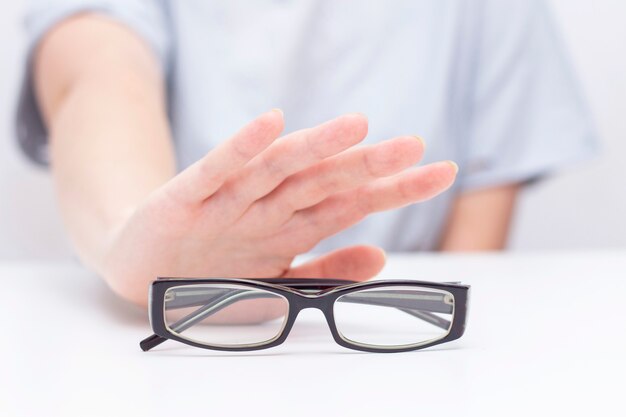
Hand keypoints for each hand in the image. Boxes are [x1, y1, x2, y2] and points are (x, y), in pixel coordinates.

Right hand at [100, 110, 457, 305]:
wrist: (141, 270)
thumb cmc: (211, 273)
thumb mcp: (276, 285)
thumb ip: (325, 273)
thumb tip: (380, 256)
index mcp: (291, 228)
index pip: (351, 203)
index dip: (395, 189)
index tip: (440, 173)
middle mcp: (266, 208)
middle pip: (323, 181)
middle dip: (367, 165)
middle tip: (413, 147)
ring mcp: (228, 200)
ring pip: (277, 170)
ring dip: (314, 148)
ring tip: (356, 128)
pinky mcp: (186, 198)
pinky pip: (216, 171)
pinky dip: (241, 149)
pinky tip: (270, 126)